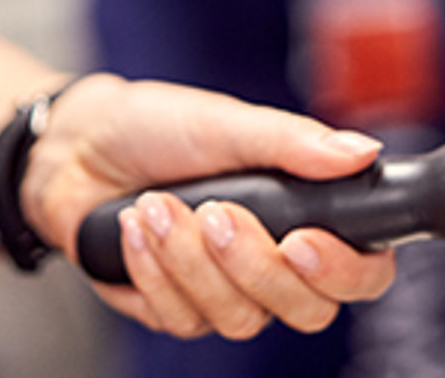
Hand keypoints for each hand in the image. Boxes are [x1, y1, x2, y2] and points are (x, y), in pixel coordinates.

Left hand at [20, 74, 394, 339]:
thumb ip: (296, 144)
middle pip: (307, 310)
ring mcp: (227, 292)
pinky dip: (154, 268)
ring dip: (192, 260)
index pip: (363, 272)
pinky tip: (135, 224)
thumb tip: (364, 153)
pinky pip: (181, 319)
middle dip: (255, 264)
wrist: (80, 149)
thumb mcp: (231, 124)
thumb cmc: (165, 127)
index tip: (303, 239)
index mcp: (307, 213)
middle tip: (217, 213)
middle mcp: (276, 261)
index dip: (346, 270)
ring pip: (240, 318)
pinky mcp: (176, 310)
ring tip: (158, 203)